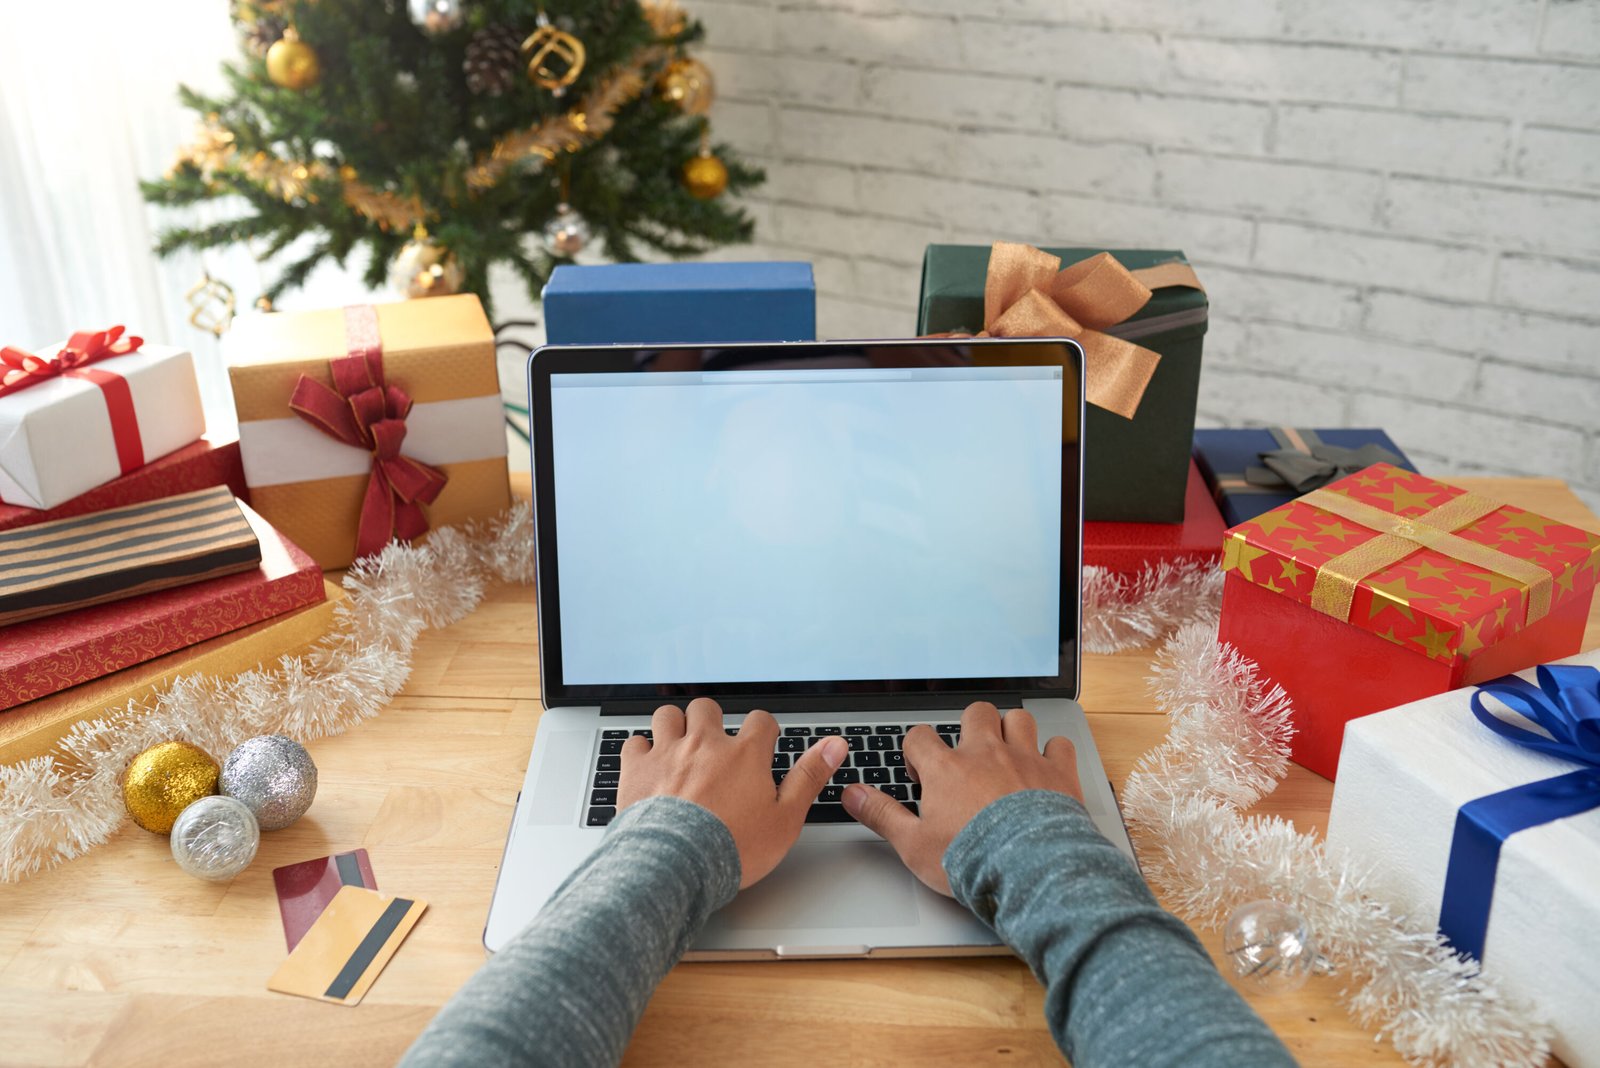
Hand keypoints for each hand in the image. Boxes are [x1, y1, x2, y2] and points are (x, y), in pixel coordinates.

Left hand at [618, 698, 847, 887]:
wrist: (675, 866)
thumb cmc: (731, 848)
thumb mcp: (785, 818)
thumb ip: (809, 777)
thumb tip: (835, 745)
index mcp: (744, 755)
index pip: (760, 721)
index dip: (763, 732)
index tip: (761, 744)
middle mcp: (704, 744)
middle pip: (707, 708)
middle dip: (711, 721)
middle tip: (714, 745)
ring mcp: (667, 753)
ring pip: (668, 716)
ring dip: (675, 726)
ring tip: (679, 746)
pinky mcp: (636, 770)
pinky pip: (634, 742)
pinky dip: (641, 750)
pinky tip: (648, 766)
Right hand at [842, 702, 1081, 895]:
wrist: (1030, 872)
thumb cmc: (972, 861)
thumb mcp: (914, 844)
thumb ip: (882, 814)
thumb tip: (852, 794)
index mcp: (947, 769)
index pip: (921, 736)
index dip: (917, 750)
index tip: (922, 772)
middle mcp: (986, 754)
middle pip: (975, 713)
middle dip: (970, 727)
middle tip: (969, 754)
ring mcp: (1025, 760)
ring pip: (1018, 719)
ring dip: (1012, 730)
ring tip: (1007, 752)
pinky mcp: (1059, 774)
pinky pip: (1060, 744)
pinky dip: (1054, 751)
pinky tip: (1048, 765)